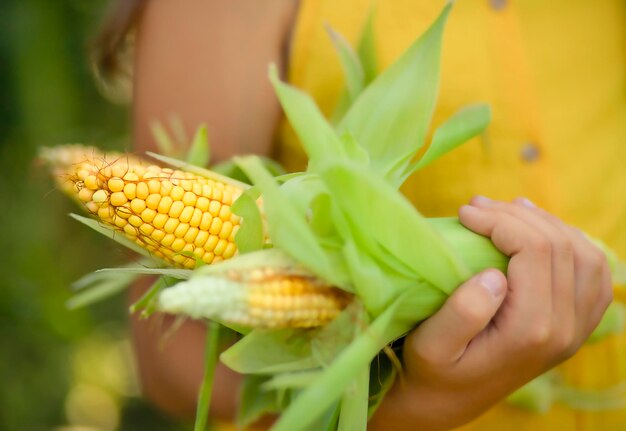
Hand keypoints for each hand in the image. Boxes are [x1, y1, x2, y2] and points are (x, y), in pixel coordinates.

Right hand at [369, 196, 612, 430]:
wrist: (452, 400)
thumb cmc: (433, 369)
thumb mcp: (431, 346)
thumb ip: (463, 312)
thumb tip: (495, 275)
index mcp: (531, 330)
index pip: (536, 250)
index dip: (501, 220)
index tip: (465, 213)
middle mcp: (565, 329)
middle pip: (561, 245)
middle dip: (518, 215)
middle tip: (477, 207)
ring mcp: (576, 329)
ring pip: (585, 255)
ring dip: (548, 224)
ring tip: (507, 212)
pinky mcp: (576, 326)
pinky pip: (593, 274)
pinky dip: (571, 243)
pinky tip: (538, 233)